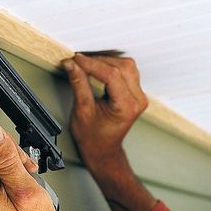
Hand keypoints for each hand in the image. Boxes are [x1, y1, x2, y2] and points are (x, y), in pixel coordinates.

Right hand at [63, 54, 155, 210]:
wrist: (102, 151)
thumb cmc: (93, 138)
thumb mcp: (82, 109)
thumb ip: (78, 84)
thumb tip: (72, 65)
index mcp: (126, 106)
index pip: (111, 75)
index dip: (91, 64)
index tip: (76, 60)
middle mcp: (137, 100)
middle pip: (122, 67)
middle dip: (98, 61)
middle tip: (78, 61)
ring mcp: (139, 96)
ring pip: (126, 66)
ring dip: (106, 61)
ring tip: (87, 64)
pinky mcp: (135, 93)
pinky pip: (127, 71)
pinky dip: (111, 66)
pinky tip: (98, 68)